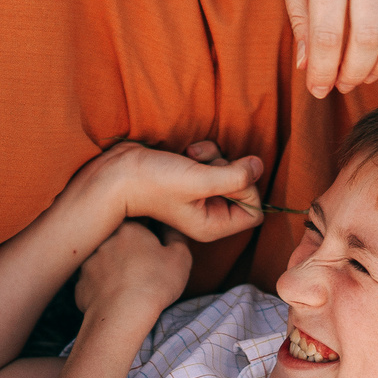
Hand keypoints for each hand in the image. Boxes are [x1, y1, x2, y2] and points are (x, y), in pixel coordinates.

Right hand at [75, 141, 267, 240]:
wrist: (118, 172)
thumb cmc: (154, 182)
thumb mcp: (199, 181)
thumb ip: (235, 177)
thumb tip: (259, 166)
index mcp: (213, 225)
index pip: (254, 212)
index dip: (248, 191)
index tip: (229, 179)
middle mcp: (210, 212)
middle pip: (245, 188)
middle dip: (228, 170)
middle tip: (205, 168)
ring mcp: (201, 195)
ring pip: (230, 170)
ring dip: (214, 157)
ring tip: (191, 159)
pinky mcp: (194, 176)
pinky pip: (215, 159)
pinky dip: (205, 151)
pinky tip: (186, 153)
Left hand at [75, 220, 192, 315]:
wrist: (123, 315)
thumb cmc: (155, 283)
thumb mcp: (180, 257)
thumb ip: (176, 235)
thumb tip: (169, 226)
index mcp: (127, 228)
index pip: (138, 224)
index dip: (148, 236)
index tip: (156, 251)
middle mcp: (102, 241)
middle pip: (117, 242)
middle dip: (128, 252)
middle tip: (143, 271)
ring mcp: (87, 263)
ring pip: (103, 263)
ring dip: (113, 270)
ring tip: (129, 288)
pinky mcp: (80, 286)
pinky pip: (93, 284)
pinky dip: (103, 290)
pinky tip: (115, 301)